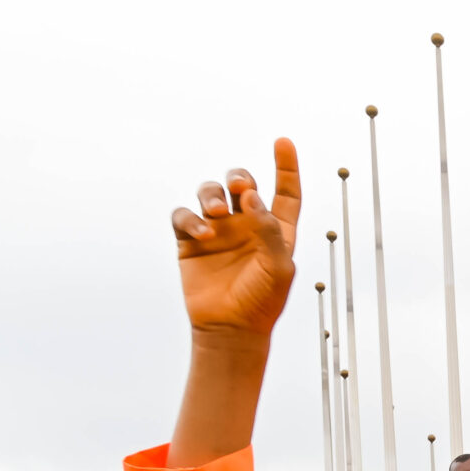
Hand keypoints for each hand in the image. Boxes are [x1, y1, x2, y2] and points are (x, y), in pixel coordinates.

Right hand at [171, 139, 301, 343]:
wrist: (231, 328)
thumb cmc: (262, 301)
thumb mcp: (278, 267)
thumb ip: (269, 230)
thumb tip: (251, 195)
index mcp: (277, 230)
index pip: (285, 192)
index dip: (286, 167)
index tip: (283, 142)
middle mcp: (247, 225)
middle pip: (242, 183)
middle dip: (239, 176)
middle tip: (239, 188)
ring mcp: (218, 231)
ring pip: (210, 192)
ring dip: (211, 194)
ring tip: (216, 213)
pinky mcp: (191, 241)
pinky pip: (184, 215)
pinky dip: (190, 217)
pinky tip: (202, 233)